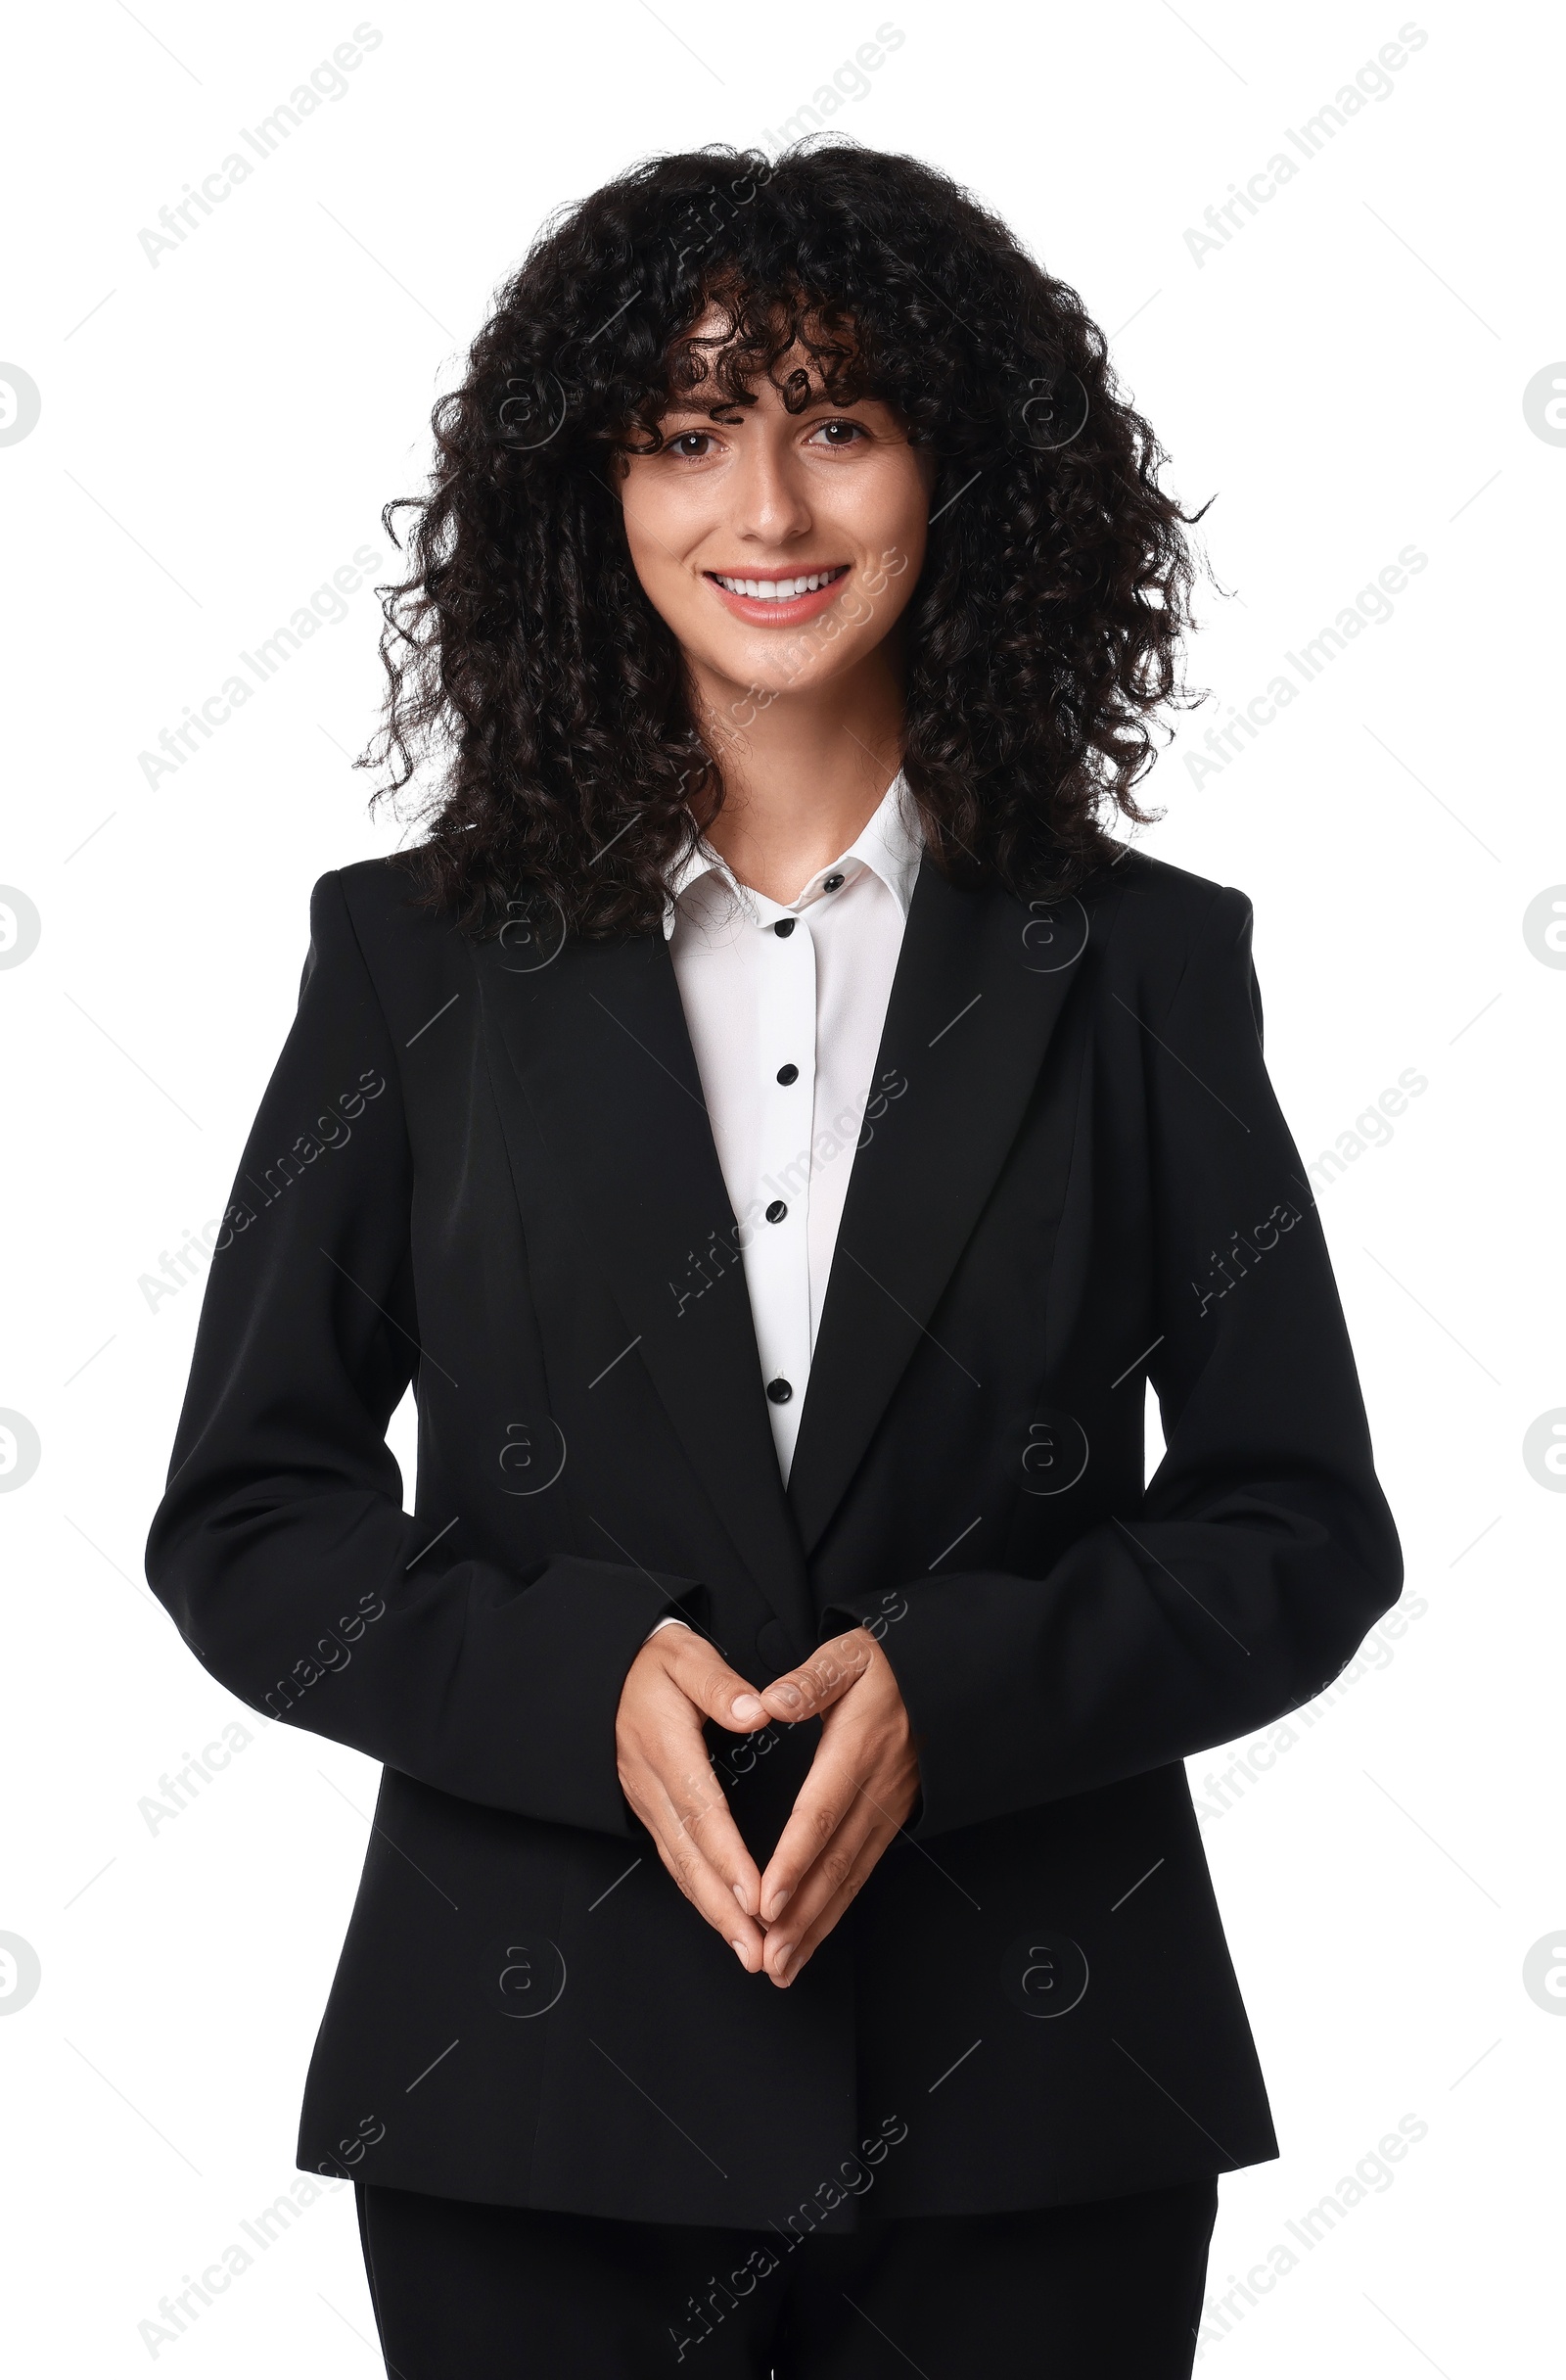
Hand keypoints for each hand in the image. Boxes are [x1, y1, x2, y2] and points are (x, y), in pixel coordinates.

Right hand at [614, 1624, 773, 1970]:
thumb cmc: (654, 1663)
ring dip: (712, 1911)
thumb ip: (719, 1684)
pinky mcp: (649, 1810)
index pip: (701, 1809)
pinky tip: (722, 1920)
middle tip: (755, 1948)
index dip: (728, 1856)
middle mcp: (651, 1784)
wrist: (607, 1672)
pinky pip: (674, 1859)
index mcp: (665, 1746)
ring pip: (679, 1866)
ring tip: (746, 1949)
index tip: (756, 1893)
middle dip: (723, 1907)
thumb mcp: (685, 1656)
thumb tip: (756, 1710)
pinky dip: (698, 1894)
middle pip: (689, 1854)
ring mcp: (646, 1802)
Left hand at [752, 1626, 919, 1988]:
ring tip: (783, 1965)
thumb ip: (811, 1679)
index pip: (820, 1811)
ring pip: (849, 1878)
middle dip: (800, 1915)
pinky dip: (835, 1912)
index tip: (766, 1897)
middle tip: (767, 1956)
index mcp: (857, 1748)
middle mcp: (875, 1789)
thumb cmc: (888, 1665)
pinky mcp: (890, 1822)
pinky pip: (861, 1873)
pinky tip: (810, 1939)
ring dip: (815, 1925)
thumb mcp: (849, 1655)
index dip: (793, 1858)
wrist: (945, 1678)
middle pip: (834, 1862)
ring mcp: (886, 1811)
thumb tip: (772, 1701)